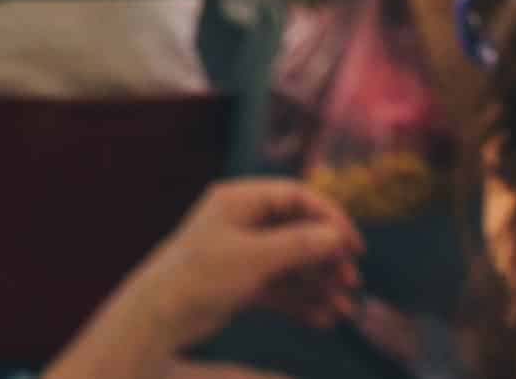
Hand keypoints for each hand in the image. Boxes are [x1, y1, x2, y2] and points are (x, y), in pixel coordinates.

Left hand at [94, 181, 364, 360]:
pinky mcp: (241, 281)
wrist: (161, 315)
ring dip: (318, 284)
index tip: (353, 244)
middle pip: (297, 231)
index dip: (329, 217)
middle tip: (349, 280)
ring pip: (291, 263)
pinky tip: (322, 320)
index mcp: (239, 200)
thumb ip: (298, 245)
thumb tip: (337, 235)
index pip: (295, 196)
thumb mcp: (255, 257)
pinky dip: (300, 301)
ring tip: (341, 308)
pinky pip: (280, 287)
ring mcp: (242, 252)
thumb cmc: (202, 275)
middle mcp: (242, 221)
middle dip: (326, 256)